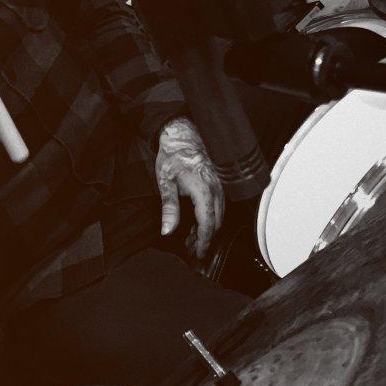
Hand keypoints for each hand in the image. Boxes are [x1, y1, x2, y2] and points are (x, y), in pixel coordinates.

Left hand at [155, 117, 224, 258]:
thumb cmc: (173, 155)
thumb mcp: (165, 182)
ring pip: (220, 213)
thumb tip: (167, 230)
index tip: (198, 253)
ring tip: (191, 237)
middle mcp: (216, 187)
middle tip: (190, 248)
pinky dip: (211, 215)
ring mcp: (220, 183)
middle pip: (216, 221)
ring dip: (208, 228)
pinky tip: (198, 220)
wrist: (182, 133)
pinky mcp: (220, 180)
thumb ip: (169, 208)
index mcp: (203, 189)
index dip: (203, 241)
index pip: (208, 223)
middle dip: (204, 238)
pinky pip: (220, 203)